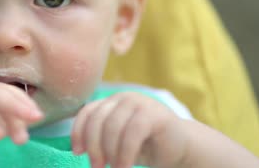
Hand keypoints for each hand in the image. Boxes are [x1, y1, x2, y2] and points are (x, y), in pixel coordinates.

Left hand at [71, 92, 187, 167]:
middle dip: (94, 146)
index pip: (87, 112)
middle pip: (98, 119)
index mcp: (112, 102)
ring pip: (113, 126)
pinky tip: (124, 166)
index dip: (79, 132)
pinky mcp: (155, 114)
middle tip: (96, 166)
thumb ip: (100, 138)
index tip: (78, 152)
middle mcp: (124, 98)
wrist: (181, 148)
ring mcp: (140, 102)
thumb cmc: (145, 146)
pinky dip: (125, 153)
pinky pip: (132, 133)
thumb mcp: (116, 141)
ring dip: (110, 152)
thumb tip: (77, 149)